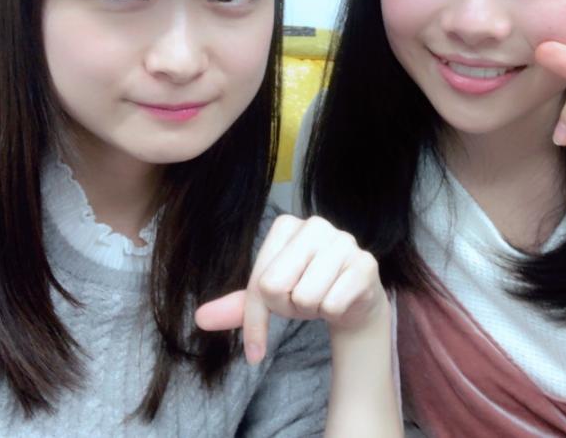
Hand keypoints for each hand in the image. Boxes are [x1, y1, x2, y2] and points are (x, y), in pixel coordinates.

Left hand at [194, 214, 386, 363]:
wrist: (353, 300)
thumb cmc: (306, 289)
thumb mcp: (269, 298)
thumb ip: (237, 308)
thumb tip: (200, 318)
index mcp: (286, 225)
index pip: (260, 281)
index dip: (258, 315)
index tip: (258, 341)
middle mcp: (315, 225)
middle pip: (277, 286)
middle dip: (287, 308)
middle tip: (301, 300)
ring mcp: (343, 241)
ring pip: (306, 296)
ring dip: (312, 310)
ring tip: (321, 297)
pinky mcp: (365, 263)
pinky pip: (332, 303)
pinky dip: (333, 312)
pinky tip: (340, 299)